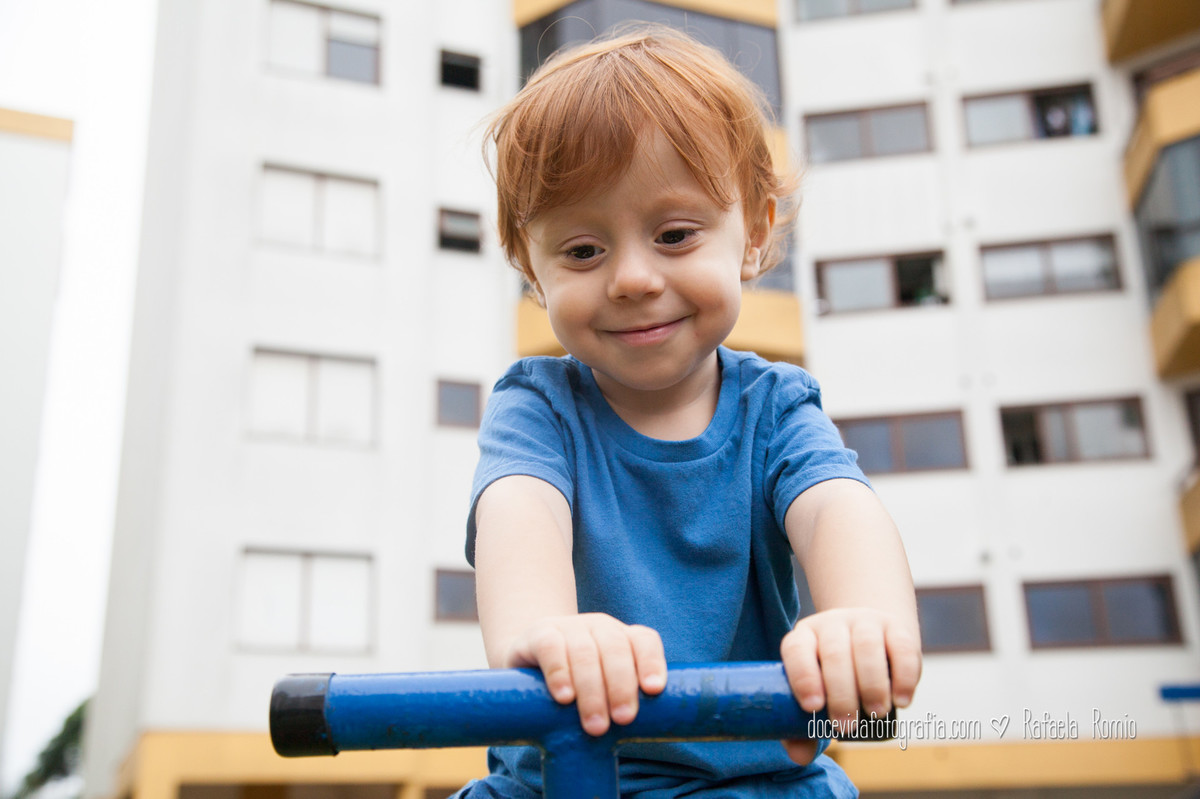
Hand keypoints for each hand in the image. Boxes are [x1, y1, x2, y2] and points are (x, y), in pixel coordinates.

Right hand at [503, 613, 666, 736]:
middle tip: (622, 720)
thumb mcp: (602, 688)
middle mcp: (598, 627)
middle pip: (616, 648)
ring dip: (592, 689)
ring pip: (585, 651)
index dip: (651, 662)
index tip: (653, 690)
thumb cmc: (574, 684)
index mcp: (621, 637)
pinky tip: (565, 697)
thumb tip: (642, 730)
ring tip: (595, 724)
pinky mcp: (538, 634)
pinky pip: (551, 648)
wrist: (526, 664)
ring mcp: (568, 626)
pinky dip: (559, 672)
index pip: (644, 640)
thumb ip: (620, 700)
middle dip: (621, 686)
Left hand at [779, 608, 921, 763]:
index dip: (803, 676)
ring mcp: (864, 621)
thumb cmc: (833, 677)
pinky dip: (903, 675)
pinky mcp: (895, 627)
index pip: (796, 650)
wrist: (869, 638)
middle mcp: (832, 624)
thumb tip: (799, 756)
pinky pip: (902, 646)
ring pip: (867, 645)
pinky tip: (901, 700)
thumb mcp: (816, 693)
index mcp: (804, 637)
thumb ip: (802, 727)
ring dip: (872, 683)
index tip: (812, 707)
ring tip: (875, 713)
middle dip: (841, 693)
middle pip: (834, 652)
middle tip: (847, 726)